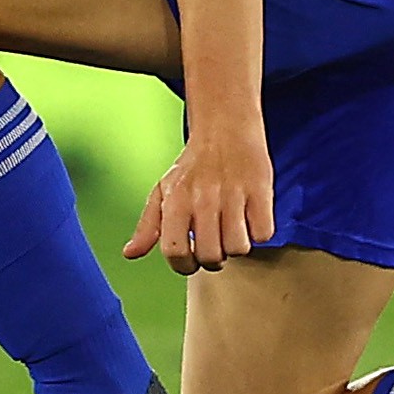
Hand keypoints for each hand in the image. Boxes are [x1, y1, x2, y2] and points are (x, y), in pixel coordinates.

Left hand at [126, 117, 274, 273]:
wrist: (225, 128)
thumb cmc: (193, 166)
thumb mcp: (163, 191)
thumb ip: (147, 226)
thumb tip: (130, 254)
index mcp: (177, 201)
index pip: (176, 252)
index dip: (185, 266)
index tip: (192, 262)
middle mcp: (204, 199)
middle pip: (210, 255)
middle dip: (213, 259)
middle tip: (215, 247)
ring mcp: (234, 195)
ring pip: (238, 247)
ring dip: (236, 247)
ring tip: (233, 233)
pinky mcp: (261, 190)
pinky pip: (263, 233)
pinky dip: (259, 233)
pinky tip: (251, 220)